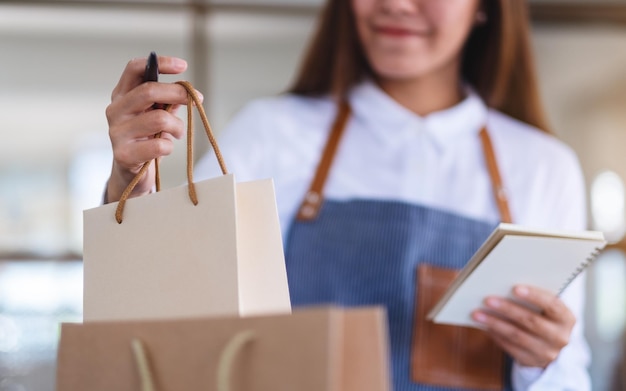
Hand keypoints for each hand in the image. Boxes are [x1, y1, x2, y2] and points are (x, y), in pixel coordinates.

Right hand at [105, 55, 202, 202]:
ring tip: (179, 132)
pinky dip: (169, 146)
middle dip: (178, 93)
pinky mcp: (124, 155)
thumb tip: (189, 92)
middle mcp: (115, 110)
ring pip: (159, 118)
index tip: (183, 65)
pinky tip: (166, 148)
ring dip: (178, 126)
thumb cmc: (146, 140)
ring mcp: (116, 133)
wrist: (130, 175)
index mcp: (121, 95)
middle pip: (149, 91)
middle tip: (196, 100)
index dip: (159, 63)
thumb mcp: (155, 115)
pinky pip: (159, 145)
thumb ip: (167, 101)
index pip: (134, 68)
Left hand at [472, 285, 575, 367]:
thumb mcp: (546, 307)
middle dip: (508, 309)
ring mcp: (546, 352)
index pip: (553, 305)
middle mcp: (560, 337)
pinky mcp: (531, 361)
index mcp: (566, 318)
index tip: (515, 288)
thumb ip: (533, 296)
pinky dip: (495, 334)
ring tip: (477, 314)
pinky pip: (510, 347)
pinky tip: (484, 325)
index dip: (534, 296)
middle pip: (531, 321)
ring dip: (495, 323)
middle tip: (487, 300)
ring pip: (517, 336)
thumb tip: (504, 283)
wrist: (551, 345)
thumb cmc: (544, 316)